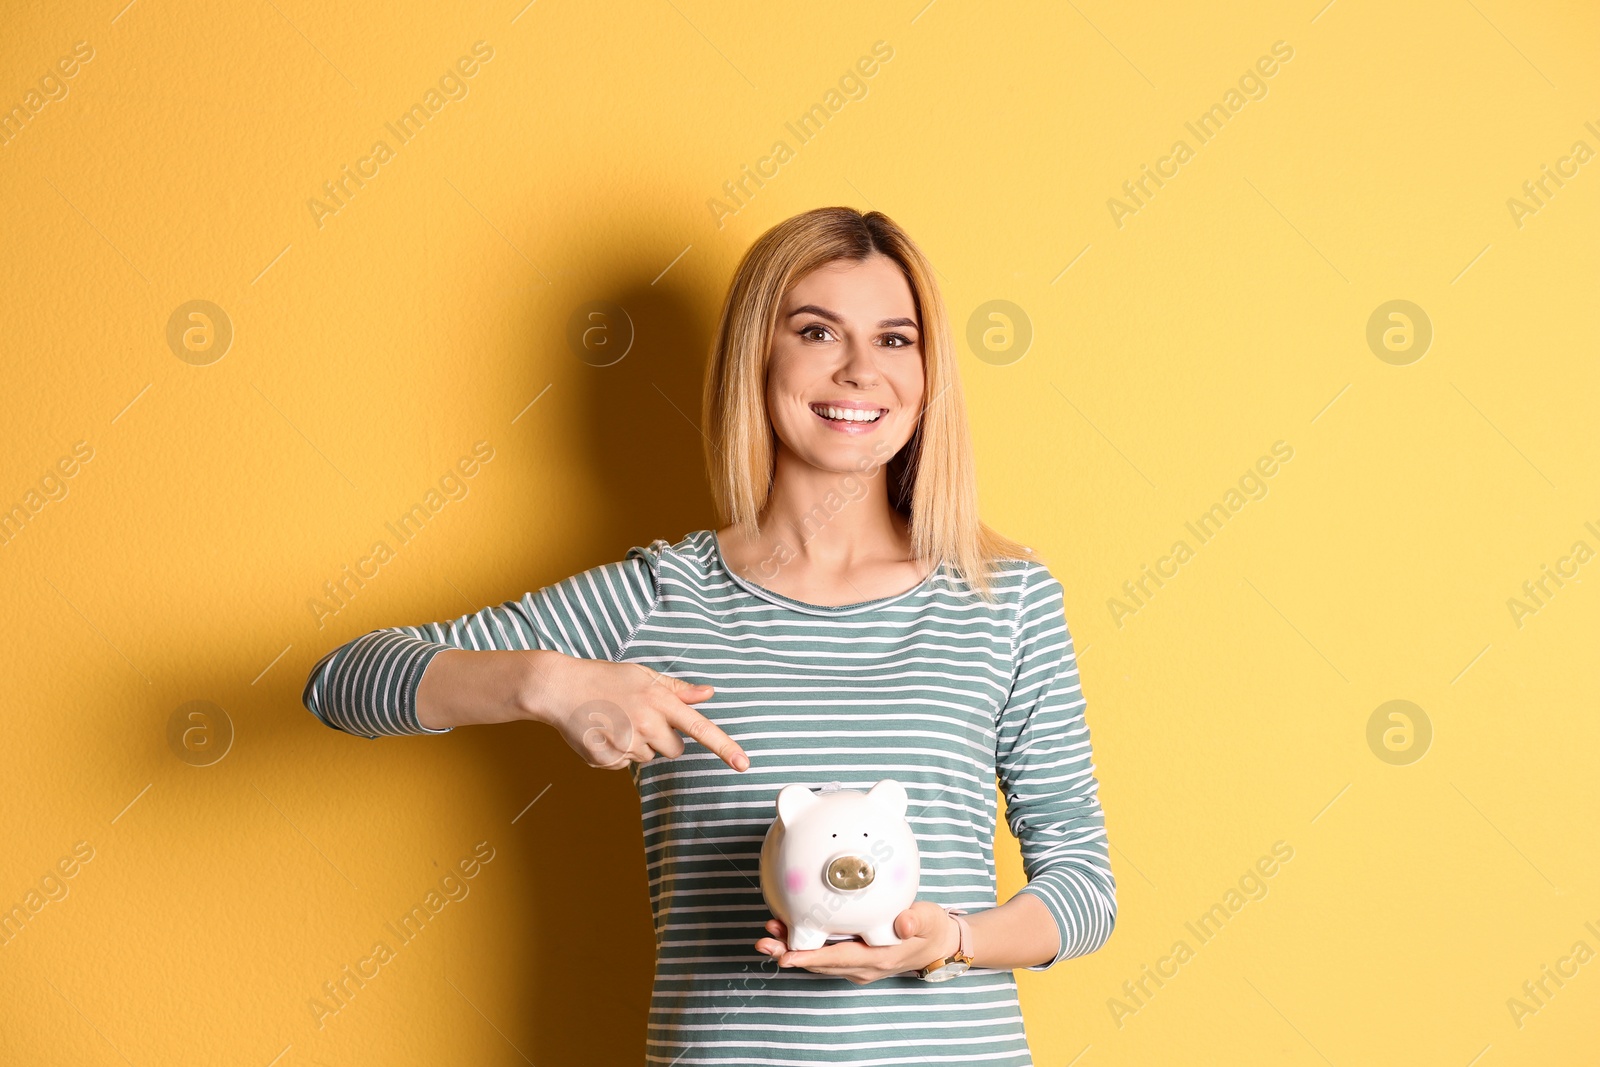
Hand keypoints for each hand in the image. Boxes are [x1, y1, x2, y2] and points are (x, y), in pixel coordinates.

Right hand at [535, 655, 748, 771]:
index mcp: (659, 701)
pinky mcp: (605, 758)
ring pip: (647, 758)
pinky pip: (623, 766)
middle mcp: (645, 724)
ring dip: (637, 746)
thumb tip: (709, 694)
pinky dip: (615, 753)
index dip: (724, 747)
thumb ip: (677, 690)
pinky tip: (602, 733)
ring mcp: (625, 743)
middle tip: (638, 719)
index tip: (744, 764)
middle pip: (674, 751)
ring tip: (616, 722)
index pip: (700, 728)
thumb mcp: (643, 676)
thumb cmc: (604, 678)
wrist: (559, 688)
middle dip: (663, 740)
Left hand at [754, 901, 959, 984]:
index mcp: (880, 958)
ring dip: (794, 948)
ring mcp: (858, 965)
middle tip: (764, 942)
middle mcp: (864, 966)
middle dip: (791, 954)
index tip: (787, 956)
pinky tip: (791, 931)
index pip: (840, 960)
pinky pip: (826, 954)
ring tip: (769, 934)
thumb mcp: (930, 920)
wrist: (939, 945)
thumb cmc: (932, 930)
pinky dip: (806, 945)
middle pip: (821, 963)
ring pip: (820, 960)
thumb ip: (916, 920)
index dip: (812, 957)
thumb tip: (902, 923)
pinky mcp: (855, 957)